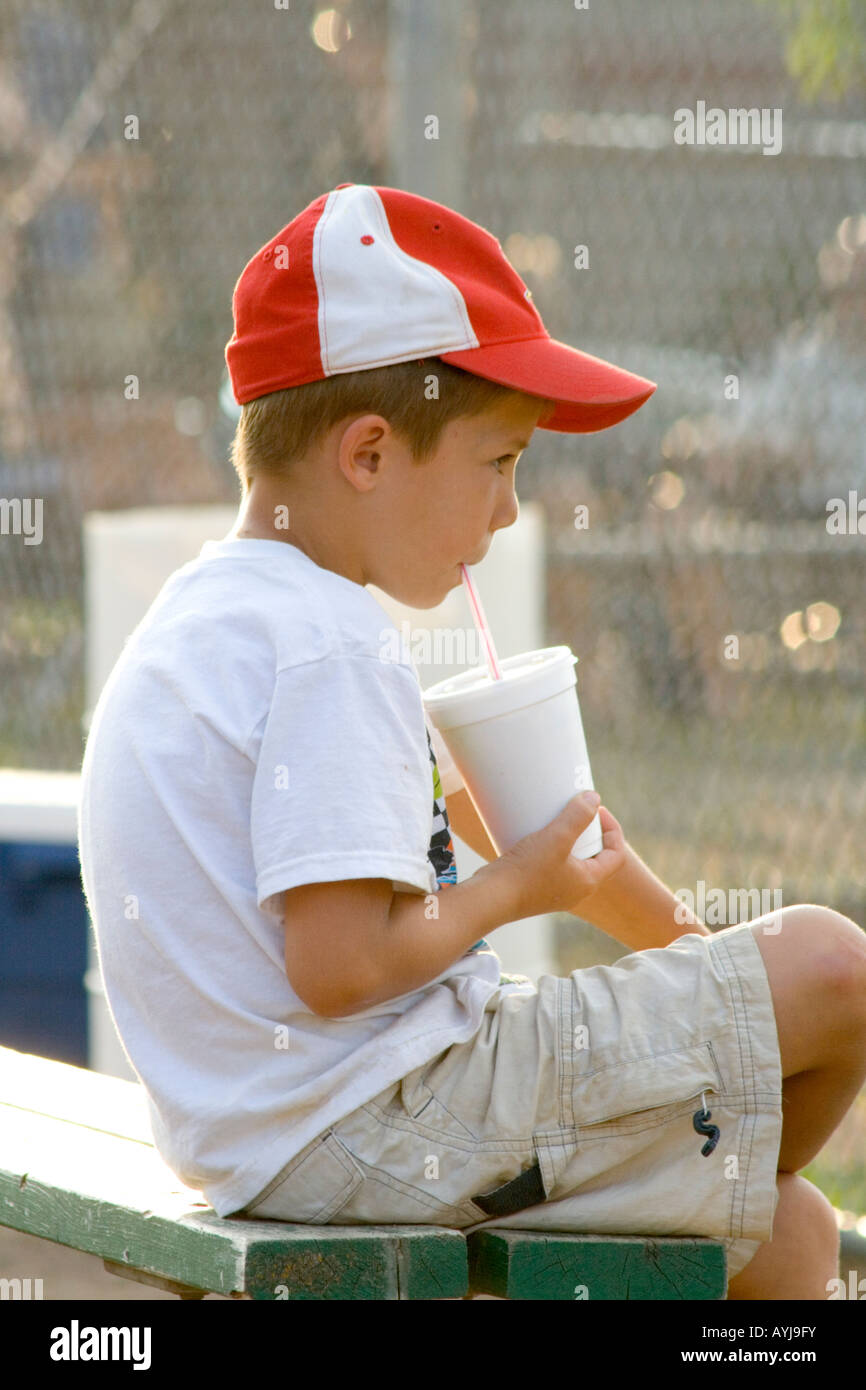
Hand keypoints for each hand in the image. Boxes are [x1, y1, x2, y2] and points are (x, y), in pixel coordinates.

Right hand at [495, 795, 626, 920]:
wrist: (490, 898)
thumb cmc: (526, 872)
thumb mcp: (556, 838)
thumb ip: (578, 816)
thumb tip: (594, 798)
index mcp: (588, 881)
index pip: (616, 855)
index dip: (613, 829)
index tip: (597, 810)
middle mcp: (575, 890)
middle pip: (595, 857)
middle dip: (591, 833)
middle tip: (578, 812)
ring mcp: (555, 891)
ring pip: (572, 860)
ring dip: (570, 839)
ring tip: (557, 820)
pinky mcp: (536, 888)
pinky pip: (552, 864)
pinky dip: (550, 848)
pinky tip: (535, 835)